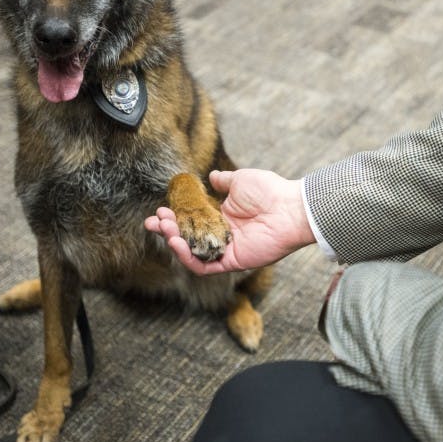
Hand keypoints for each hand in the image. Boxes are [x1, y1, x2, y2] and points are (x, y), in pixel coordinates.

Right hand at [145, 168, 315, 274]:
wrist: (289, 207)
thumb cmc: (269, 191)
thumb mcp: (240, 180)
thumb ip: (224, 181)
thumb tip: (211, 176)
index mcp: (223, 216)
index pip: (192, 220)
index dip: (175, 217)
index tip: (160, 209)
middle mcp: (223, 234)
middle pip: (188, 237)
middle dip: (168, 230)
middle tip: (153, 221)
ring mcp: (226, 250)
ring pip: (193, 253)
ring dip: (174, 242)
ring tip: (163, 228)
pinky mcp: (232, 262)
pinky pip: (205, 265)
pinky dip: (188, 257)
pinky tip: (176, 242)